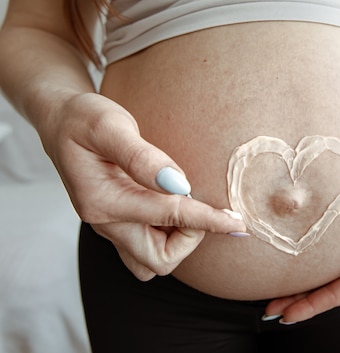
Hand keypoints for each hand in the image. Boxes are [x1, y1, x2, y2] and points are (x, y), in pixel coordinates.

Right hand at [40, 92, 246, 279]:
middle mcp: (105, 222)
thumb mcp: (109, 125)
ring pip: (151, 262)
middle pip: (159, 259)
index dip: (208, 220)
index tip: (237, 223)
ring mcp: (110, 226)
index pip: (168, 217)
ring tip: (186, 206)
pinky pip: (147, 249)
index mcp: (103, 201)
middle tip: (200, 203)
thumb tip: (179, 184)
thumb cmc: (84, 119)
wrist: (60, 122)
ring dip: (177, 242)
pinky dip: (169, 237)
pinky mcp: (118, 223)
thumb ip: (141, 156)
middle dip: (189, 237)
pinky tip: (177, 208)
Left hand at [263, 196, 339, 323]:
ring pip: (320, 281)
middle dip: (298, 304)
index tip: (289, 314)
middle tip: (270, 310)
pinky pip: (322, 262)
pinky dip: (305, 271)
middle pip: (325, 292)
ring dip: (297, 292)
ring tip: (271, 301)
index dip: (315, 305)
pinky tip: (287, 275)